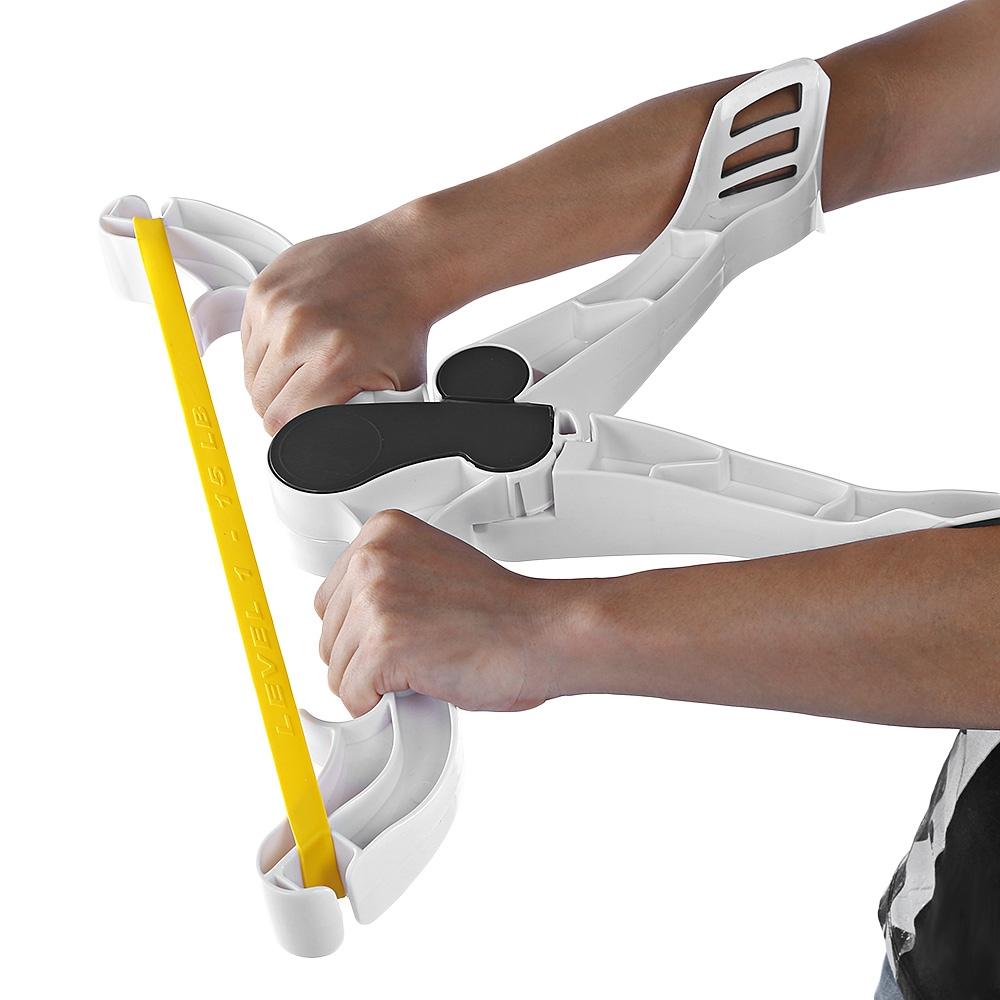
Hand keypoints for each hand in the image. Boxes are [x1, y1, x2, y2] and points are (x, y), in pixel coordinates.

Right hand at [241, 206, 451, 433]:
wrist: (402, 264)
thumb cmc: (401, 321)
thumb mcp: (399, 385)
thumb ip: (366, 417)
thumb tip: (343, 446)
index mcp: (332, 361)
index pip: (282, 422)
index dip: (293, 433)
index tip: (303, 428)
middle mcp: (298, 331)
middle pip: (261, 400)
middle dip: (282, 407)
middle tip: (306, 397)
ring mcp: (276, 307)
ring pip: (250, 372)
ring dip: (271, 378)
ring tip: (303, 367)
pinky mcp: (263, 288)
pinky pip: (247, 339)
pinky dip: (266, 347)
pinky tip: (295, 340)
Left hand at [314, 510, 580, 715]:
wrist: (541, 632)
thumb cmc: (501, 610)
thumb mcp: (431, 569)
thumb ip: (388, 582)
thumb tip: (351, 621)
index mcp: (383, 532)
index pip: (331, 599)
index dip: (364, 628)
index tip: (403, 629)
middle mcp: (372, 559)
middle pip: (328, 635)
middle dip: (366, 656)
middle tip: (421, 649)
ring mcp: (375, 600)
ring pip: (336, 670)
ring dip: (377, 681)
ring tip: (428, 661)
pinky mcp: (382, 645)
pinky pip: (353, 696)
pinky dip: (383, 706)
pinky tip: (423, 681)